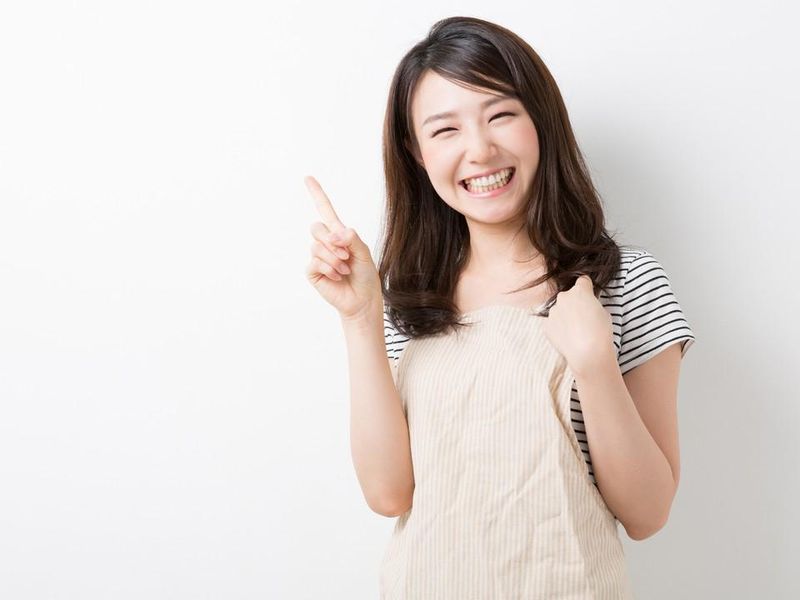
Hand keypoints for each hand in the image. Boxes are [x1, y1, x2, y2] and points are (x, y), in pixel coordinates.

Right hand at [304, 175, 381, 320]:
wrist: (363, 300)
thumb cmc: (365, 276)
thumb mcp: (364, 253)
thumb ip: (352, 239)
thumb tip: (336, 232)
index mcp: (339, 234)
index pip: (325, 210)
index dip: (317, 194)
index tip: (308, 178)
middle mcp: (326, 243)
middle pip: (316, 227)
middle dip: (332, 240)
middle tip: (346, 255)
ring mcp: (317, 257)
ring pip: (317, 246)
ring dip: (334, 258)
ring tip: (345, 270)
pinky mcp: (313, 272)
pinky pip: (315, 262)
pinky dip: (329, 268)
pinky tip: (337, 277)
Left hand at [542, 274, 614, 375]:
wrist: (588, 352)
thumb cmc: (600, 332)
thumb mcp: (604, 312)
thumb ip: (592, 304)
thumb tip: (587, 307)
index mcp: (580, 291)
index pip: (582, 281)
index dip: (587, 288)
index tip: (589, 296)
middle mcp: (563, 297)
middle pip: (569, 296)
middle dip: (574, 303)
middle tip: (583, 318)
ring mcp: (553, 311)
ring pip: (559, 310)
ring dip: (565, 316)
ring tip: (575, 331)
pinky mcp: (546, 325)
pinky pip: (552, 322)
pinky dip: (558, 327)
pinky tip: (567, 337)